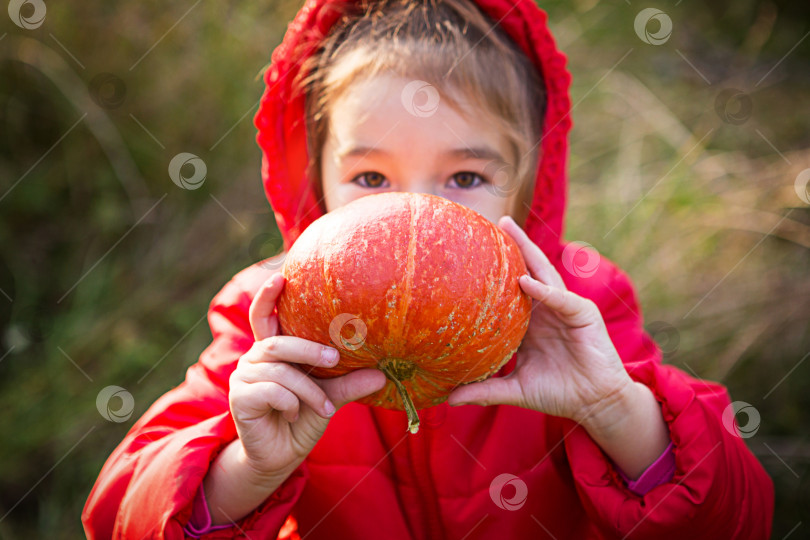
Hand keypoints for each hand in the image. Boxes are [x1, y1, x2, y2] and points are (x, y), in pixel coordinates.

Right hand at [229, 272, 386, 479]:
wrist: (280, 456)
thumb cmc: (303, 418)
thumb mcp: (330, 397)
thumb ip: (350, 383)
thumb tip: (383, 373)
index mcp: (273, 352)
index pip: (263, 316)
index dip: (269, 295)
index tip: (281, 275)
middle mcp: (254, 359)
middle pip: (277, 343)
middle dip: (308, 350)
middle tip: (335, 359)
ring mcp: (243, 378)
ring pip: (279, 371)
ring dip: (307, 389)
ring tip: (325, 407)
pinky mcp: (240, 398)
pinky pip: (270, 391)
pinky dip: (290, 402)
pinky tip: (295, 415)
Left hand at [446, 216, 632, 426]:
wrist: (594, 404)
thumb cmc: (558, 392)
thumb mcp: (515, 388)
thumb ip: (484, 389)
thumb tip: (447, 398)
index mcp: (530, 322)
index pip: (509, 290)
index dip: (495, 272)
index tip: (471, 253)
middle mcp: (546, 309)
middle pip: (527, 271)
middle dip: (513, 246)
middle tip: (493, 223)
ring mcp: (565, 308)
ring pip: (544, 274)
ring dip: (528, 251)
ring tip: (510, 229)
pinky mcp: (583, 315)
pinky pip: (560, 299)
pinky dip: (543, 290)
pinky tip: (526, 281)